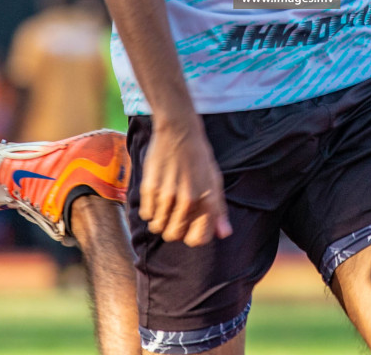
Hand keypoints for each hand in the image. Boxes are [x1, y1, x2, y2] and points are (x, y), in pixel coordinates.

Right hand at [139, 115, 232, 246]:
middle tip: (174, 215)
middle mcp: (188, 200)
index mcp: (207, 200)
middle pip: (174, 235)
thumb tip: (224, 234)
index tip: (189, 227)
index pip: (198, 239)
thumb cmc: (198, 157)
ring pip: (158, 227)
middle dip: (174, 229)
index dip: (192, 237)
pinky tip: (156, 197)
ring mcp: (167, 194)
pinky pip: (146, 214)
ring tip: (165, 206)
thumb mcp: (215, 181)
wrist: (179, 131)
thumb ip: (219, 210)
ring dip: (160, 220)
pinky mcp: (150, 188)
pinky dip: (149, 210)